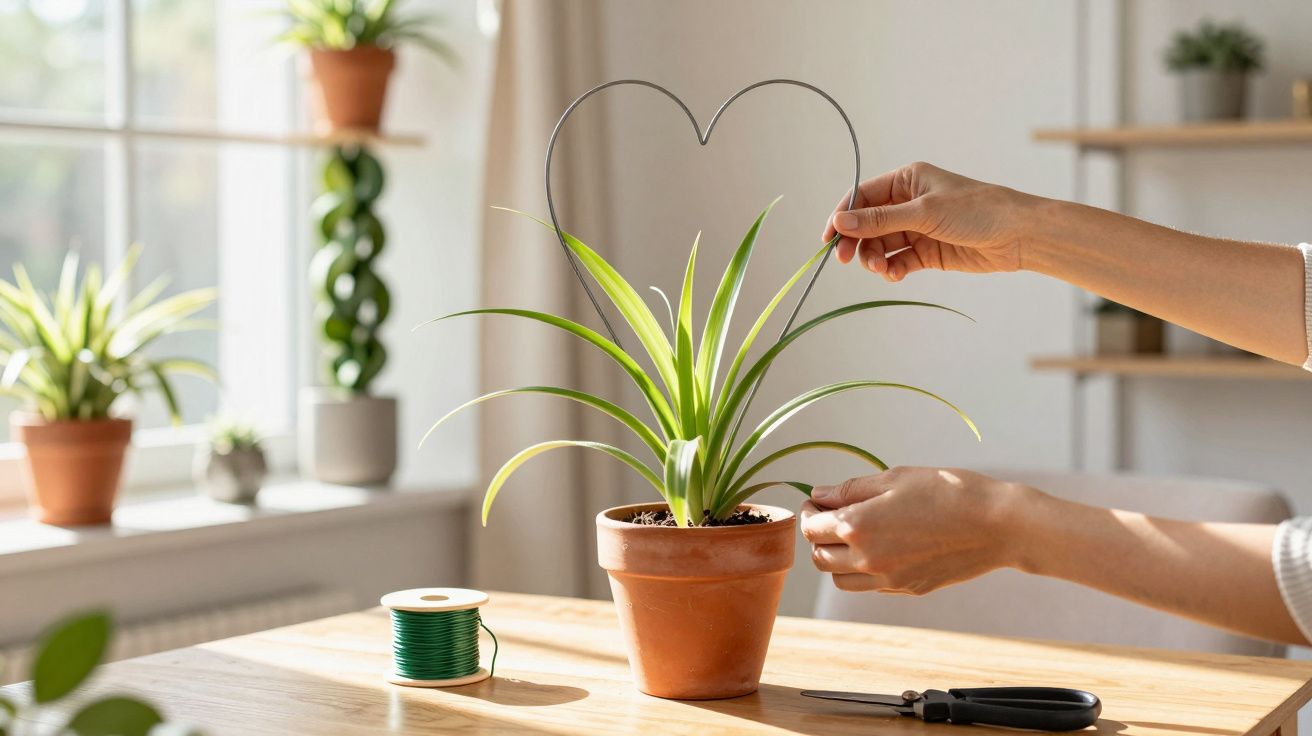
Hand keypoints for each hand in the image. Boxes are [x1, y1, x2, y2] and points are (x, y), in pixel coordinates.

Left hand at [800, 466, 1028, 594]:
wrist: (997, 525)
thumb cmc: (948, 492)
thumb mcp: (895, 478)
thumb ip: (850, 490)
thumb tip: (819, 495)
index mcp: (859, 526)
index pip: (811, 529)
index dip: (809, 512)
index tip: (817, 502)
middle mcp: (867, 559)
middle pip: (819, 558)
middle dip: (817, 537)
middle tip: (830, 516)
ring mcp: (888, 579)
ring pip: (839, 579)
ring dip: (836, 559)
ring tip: (853, 535)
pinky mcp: (907, 589)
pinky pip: (869, 586)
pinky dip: (862, 570)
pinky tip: (881, 547)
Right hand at [821, 162, 1034, 281]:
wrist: (1018, 235)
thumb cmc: (976, 210)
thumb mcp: (924, 213)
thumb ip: (880, 220)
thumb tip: (840, 221)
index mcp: (906, 180)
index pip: (862, 197)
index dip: (843, 216)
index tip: (828, 239)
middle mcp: (909, 203)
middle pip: (868, 224)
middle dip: (857, 242)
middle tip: (846, 260)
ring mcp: (918, 228)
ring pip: (882, 245)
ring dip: (876, 259)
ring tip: (883, 270)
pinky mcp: (928, 252)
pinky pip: (899, 261)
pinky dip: (893, 269)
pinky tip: (895, 275)